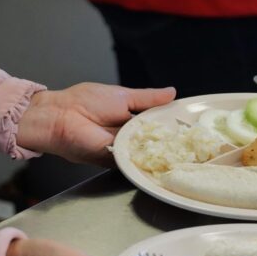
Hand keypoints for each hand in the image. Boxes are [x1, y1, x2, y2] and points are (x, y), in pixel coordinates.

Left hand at [16, 83, 175, 164]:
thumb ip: (148, 98)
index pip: (157, 125)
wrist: (62, 116)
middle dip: (171, 141)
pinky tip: (163, 157)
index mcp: (131, 118)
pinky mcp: (116, 161)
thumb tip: (172, 93)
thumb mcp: (124, 96)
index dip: (172, 126)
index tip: (191, 127)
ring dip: (161, 151)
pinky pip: (135, 162)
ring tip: (184, 150)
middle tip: (194, 142)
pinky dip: (145, 160)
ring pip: (148, 153)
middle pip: (155, 141)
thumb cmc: (87, 101)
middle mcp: (129, 136)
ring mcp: (124, 150)